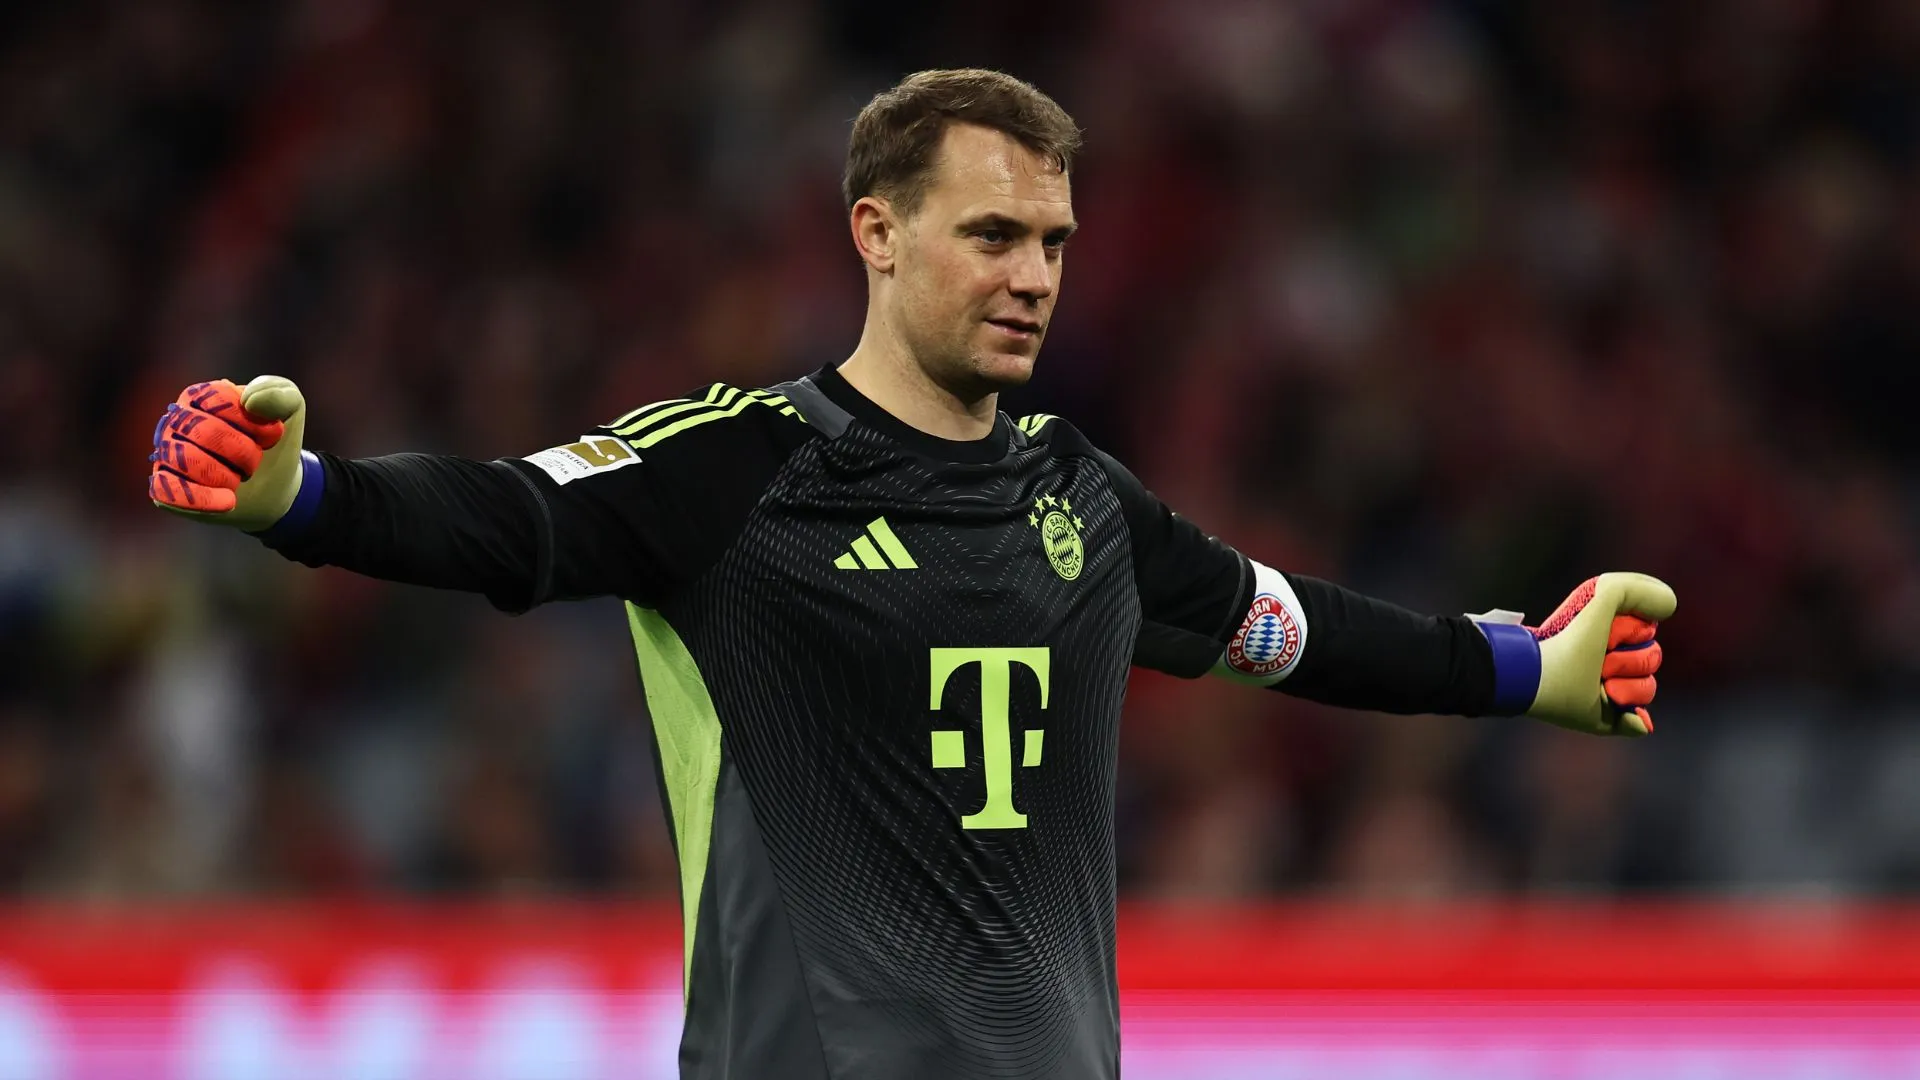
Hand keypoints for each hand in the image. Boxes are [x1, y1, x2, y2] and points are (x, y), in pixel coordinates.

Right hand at [149, 376, 307, 531]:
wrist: (274, 486)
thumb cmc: (272, 444)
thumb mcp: (290, 412)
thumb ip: (281, 394)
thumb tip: (249, 400)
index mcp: (201, 396)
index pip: (217, 399)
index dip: (251, 422)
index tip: (272, 436)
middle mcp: (176, 421)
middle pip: (204, 431)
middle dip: (242, 451)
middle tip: (255, 461)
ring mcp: (166, 454)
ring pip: (187, 460)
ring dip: (227, 475)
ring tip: (240, 479)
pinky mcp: (164, 487)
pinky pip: (171, 492)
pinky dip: (206, 499)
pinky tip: (229, 501)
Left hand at [1526, 572, 1675, 736]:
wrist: (1534, 677)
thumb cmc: (1566, 636)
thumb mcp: (1603, 594)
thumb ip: (1638, 586)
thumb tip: (1669, 605)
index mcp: (1610, 633)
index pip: (1647, 632)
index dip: (1631, 633)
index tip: (1605, 634)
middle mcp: (1609, 659)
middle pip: (1652, 659)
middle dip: (1628, 660)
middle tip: (1599, 660)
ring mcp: (1608, 689)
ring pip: (1648, 688)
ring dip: (1627, 688)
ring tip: (1599, 684)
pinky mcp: (1604, 718)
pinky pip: (1638, 722)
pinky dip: (1630, 715)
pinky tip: (1611, 702)